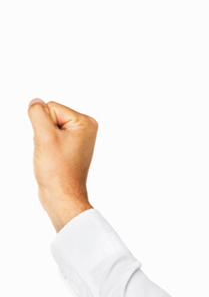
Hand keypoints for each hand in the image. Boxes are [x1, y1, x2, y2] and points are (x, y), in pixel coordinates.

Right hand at [28, 99, 97, 231]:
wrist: (62, 195)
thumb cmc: (57, 170)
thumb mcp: (44, 137)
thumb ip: (38, 114)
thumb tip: (35, 101)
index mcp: (86, 122)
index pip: (50, 107)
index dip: (43, 125)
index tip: (52, 143)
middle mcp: (85, 127)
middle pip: (49, 116)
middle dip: (43, 132)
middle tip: (51, 151)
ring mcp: (78, 137)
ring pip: (46, 127)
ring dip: (43, 140)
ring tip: (52, 156)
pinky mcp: (69, 146)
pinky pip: (48, 137)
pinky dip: (44, 146)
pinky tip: (51, 158)